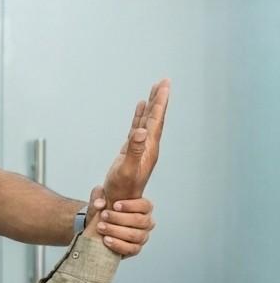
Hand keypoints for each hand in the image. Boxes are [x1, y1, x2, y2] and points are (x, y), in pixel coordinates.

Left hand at [83, 187, 154, 256]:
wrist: (98, 228)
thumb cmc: (105, 211)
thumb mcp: (101, 201)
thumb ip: (99, 198)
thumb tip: (99, 203)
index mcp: (144, 208)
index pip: (144, 205)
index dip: (130, 205)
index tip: (115, 205)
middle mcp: (146, 222)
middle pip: (139, 220)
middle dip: (119, 218)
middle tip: (103, 215)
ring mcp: (142, 237)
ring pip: (135, 235)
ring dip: (116, 231)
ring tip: (101, 227)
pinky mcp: (135, 249)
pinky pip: (131, 249)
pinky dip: (118, 245)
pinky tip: (106, 240)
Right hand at [101, 79, 168, 203]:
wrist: (118, 201)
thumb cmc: (122, 187)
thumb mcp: (127, 168)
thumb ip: (134, 149)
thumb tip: (141, 131)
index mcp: (149, 147)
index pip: (156, 120)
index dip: (160, 102)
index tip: (164, 85)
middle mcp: (148, 146)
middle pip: (155, 117)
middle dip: (159, 99)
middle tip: (163, 81)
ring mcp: (140, 147)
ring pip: (148, 121)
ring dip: (151, 105)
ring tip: (154, 90)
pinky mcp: (131, 150)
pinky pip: (137, 127)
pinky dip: (139, 116)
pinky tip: (140, 108)